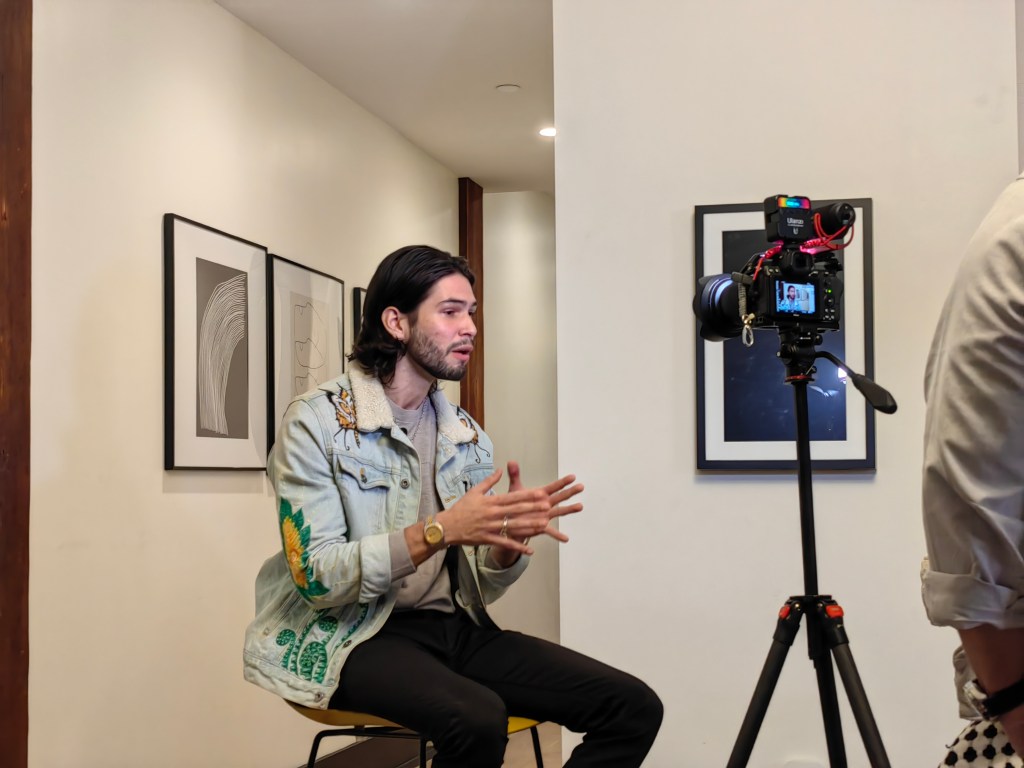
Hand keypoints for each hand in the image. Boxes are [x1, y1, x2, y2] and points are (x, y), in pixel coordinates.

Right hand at [439, 464, 583, 557]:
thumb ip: (489, 481)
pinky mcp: (488, 539)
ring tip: (544, 525)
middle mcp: (492, 514)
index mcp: (490, 502)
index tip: (540, 493)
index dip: (527, 495)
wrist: (447, 526)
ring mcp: (491, 527)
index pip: (512, 497)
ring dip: (529, 526)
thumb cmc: (461, 508)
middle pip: (516, 511)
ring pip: (513, 527)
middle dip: (533, 508)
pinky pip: (505, 544)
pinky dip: (517, 547)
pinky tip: (529, 549)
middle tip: (548, 506)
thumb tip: (500, 470)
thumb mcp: (474, 492)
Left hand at [505, 460, 582, 548]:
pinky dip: (558, 535)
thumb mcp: (515, 489)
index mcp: (540, 494)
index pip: (553, 487)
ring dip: (569, 509)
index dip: (562, 482)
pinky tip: (565, 538)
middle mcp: (545, 504)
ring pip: (559, 511)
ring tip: (580, 506)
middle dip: (570, 492)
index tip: (572, 477)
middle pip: (560, 497)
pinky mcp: (541, 527)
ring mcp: (545, 515)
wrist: (509, 521)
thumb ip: (515, 475)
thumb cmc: (514, 504)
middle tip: (581, 486)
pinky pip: (551, 531)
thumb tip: (511, 461)